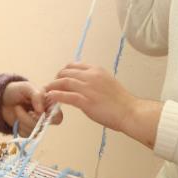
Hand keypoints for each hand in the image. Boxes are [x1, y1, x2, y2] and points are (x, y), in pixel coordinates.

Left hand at [1, 80, 61, 135]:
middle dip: (31, 118)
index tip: (37, 111)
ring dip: (22, 119)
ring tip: (18, 108)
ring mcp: (36, 125)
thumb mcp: (27, 87)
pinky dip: (19, 126)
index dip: (49, 117)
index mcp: (49, 104)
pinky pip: (26, 134)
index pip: (57, 116)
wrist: (1, 98)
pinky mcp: (27, 131)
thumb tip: (41, 110)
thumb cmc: (16, 90)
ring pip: (34, 130)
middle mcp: (45, 116)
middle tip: (25, 109)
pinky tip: (16, 118)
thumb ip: (37, 96)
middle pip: (45, 126)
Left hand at [45, 62, 162, 148]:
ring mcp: (87, 88)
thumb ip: (96, 81)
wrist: (130, 111)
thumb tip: (86, 84)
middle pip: (65, 72)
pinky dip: (56, 95)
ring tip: (47, 91)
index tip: (60, 77)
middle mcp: (91, 76)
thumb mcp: (108, 83)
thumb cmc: (121, 101)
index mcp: (97, 70)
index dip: (64, 71)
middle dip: (56, 78)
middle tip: (52, 86)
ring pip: (63, 82)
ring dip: (52, 86)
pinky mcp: (85, 101)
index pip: (74, 65)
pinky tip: (50, 97)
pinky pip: (66, 96)